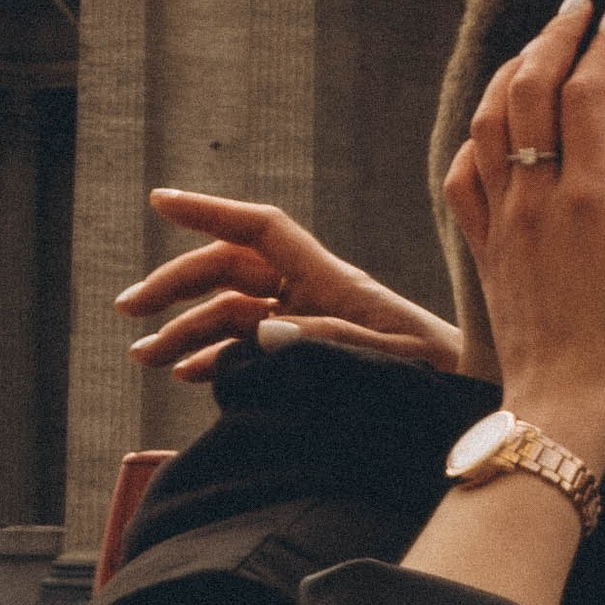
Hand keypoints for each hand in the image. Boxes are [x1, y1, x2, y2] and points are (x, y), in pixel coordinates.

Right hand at [117, 195, 462, 381]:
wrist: (477, 405)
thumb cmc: (443, 378)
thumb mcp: (391, 360)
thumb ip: (329, 342)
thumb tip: (260, 331)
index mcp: (333, 282)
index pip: (260, 230)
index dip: (210, 210)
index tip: (159, 200)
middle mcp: (316, 294)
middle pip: (230, 273)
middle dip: (176, 285)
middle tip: (127, 310)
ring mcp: (313, 324)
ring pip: (233, 315)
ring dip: (186, 331)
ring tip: (144, 358)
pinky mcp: (316, 356)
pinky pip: (254, 349)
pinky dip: (218, 359)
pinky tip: (189, 376)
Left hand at [444, 0, 604, 472]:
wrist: (565, 399)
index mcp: (587, 199)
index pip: (586, 96)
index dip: (600, 47)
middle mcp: (535, 198)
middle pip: (531, 91)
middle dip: (554, 37)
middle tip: (577, 7)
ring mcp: (502, 219)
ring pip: (489, 121)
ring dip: (512, 73)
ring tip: (537, 48)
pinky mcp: (482, 244)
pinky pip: (464, 172)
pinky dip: (477, 135)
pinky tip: (495, 124)